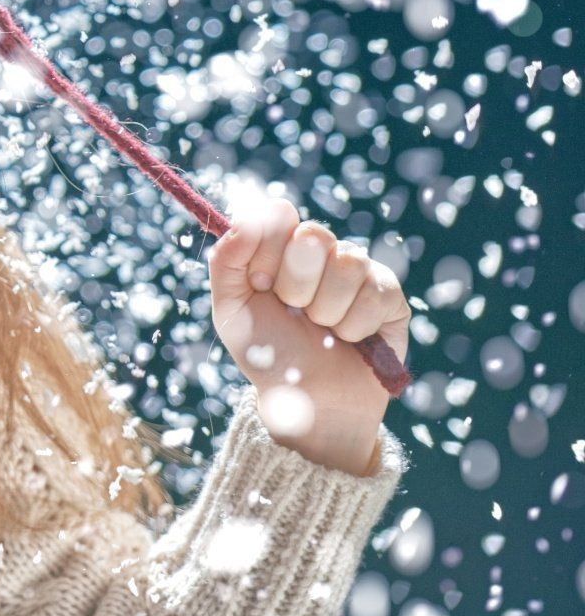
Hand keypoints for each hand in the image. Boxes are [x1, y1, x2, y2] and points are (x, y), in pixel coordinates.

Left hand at [206, 194, 409, 475]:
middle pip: (312, 235)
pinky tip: (349, 339)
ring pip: (347, 263)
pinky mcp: (390, 295)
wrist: (309, 401)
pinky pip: (376, 292)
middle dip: (295, 283)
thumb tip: (243, 221)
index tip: (260, 284)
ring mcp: (357, 270)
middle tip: (292, 310)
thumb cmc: (268, 353)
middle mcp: (320, 251)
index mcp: (280, 247)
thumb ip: (226, 261)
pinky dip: (354, 325)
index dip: (267, 249)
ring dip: (325, 309)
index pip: (279, 214)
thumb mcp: (231, 309)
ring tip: (321, 328)